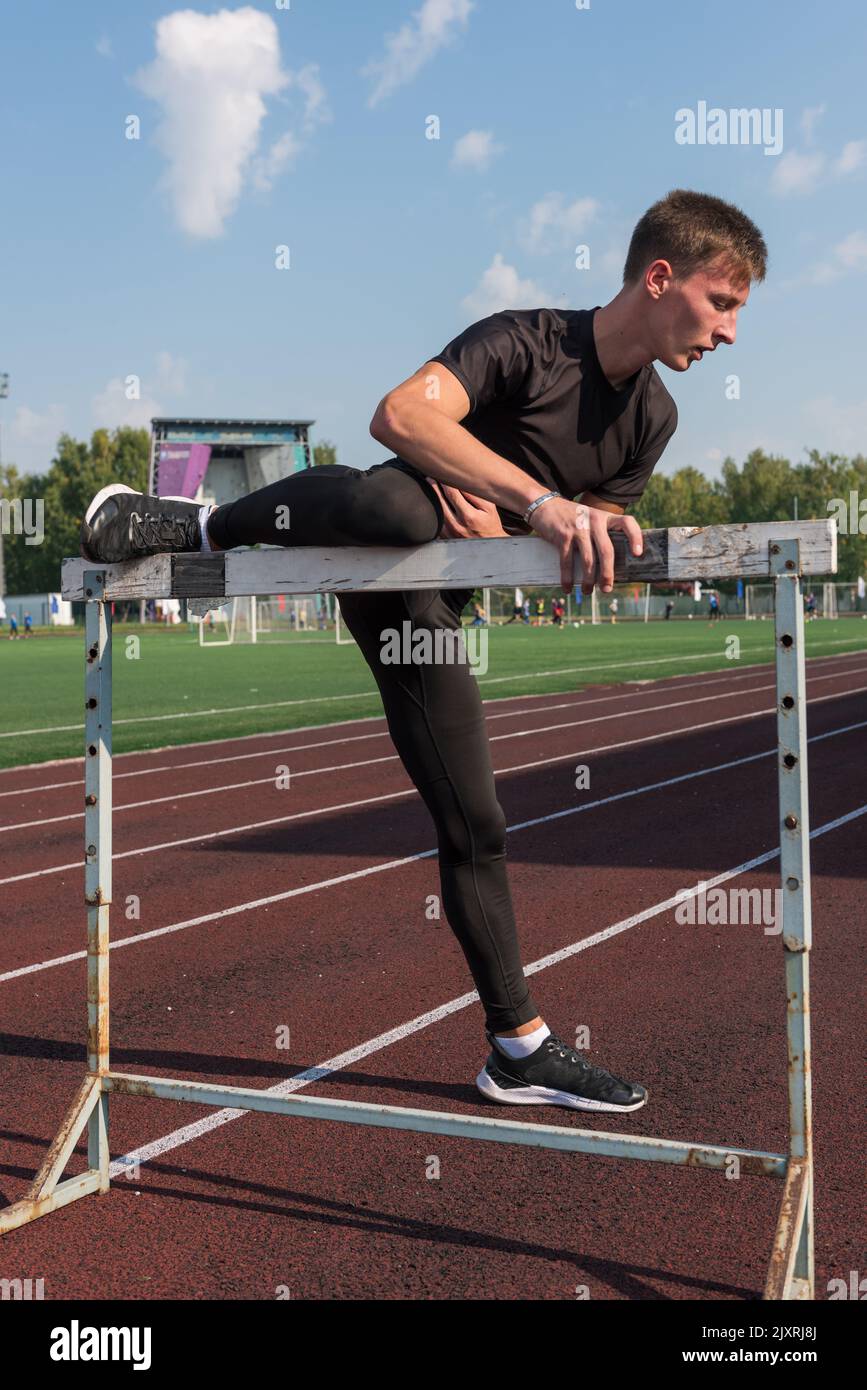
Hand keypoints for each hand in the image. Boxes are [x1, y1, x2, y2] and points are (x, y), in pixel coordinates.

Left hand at [426, 479, 508, 538]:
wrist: (489, 545)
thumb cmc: (490, 525)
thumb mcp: (489, 508)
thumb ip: (476, 495)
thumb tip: (463, 482)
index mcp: (468, 516)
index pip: (452, 493)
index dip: (446, 481)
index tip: (444, 473)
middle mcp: (456, 525)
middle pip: (440, 500)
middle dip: (435, 486)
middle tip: (433, 476)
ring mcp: (448, 532)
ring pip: (435, 510)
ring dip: (432, 496)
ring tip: (431, 485)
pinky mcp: (444, 536)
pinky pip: (435, 519)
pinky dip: (433, 508)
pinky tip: (434, 500)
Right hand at [526, 497, 643, 592]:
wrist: (546, 505)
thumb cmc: (572, 518)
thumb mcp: (591, 519)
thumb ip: (601, 535)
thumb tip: (610, 566)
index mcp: (605, 517)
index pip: (627, 523)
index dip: (635, 537)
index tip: (637, 554)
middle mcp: (594, 521)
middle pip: (606, 551)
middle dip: (607, 573)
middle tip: (607, 588)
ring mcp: (578, 528)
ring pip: (588, 560)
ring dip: (588, 580)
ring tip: (588, 591)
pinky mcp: (562, 536)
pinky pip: (567, 562)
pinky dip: (568, 578)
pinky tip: (568, 587)